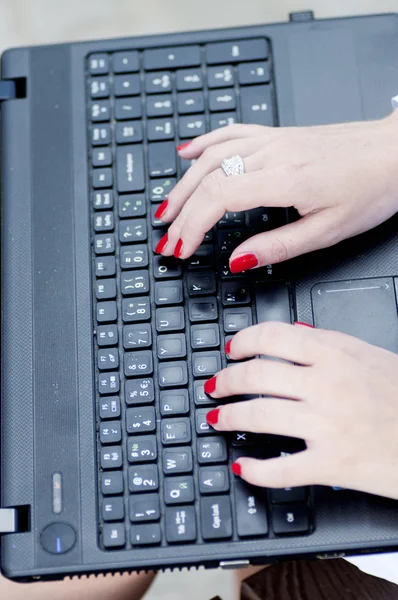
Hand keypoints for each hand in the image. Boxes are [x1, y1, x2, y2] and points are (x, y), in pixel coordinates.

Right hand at [156, 112, 397, 269]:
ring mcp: (274, 139)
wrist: (395, 152)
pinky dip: (204, 143)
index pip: (218, 198)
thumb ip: (278, 247)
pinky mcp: (278, 134)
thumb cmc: (371, 188)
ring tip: (167, 208)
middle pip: (207, 178)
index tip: (181, 248)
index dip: (192, 225)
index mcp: (285, 179)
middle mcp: (274, 153)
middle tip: (167, 239)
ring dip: (183, 183)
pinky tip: (187, 153)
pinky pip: (231, 132)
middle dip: (181, 212)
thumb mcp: (328, 231)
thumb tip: (238, 260)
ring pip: (212, 155)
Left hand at [204, 322, 397, 499]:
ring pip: (259, 415)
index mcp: (335, 354)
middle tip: (215, 387)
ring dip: (228, 417)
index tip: (232, 350)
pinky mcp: (332, 464)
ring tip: (217, 419)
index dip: (242, 342)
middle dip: (225, 381)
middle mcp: (327, 385)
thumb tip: (296, 334)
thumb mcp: (370, 355)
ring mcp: (327, 425)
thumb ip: (330, 343)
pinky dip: (255, 470)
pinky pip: (281, 468)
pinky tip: (243, 467)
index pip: (271, 337)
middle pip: (256, 375)